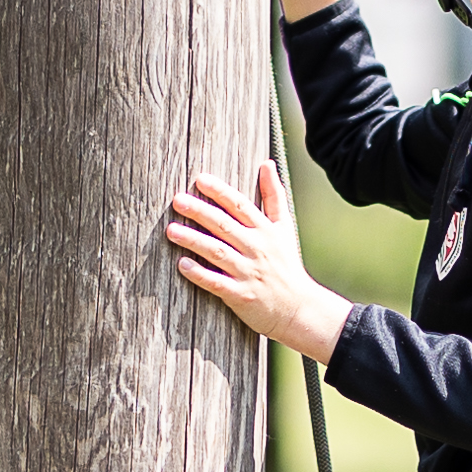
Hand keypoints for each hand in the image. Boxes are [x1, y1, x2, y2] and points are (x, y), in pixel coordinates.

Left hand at [169, 156, 345, 364]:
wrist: (300, 308)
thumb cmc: (287, 265)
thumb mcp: (284, 228)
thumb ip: (274, 195)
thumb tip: (267, 163)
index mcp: (266, 231)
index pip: (241, 206)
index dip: (220, 192)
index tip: (200, 179)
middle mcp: (257, 249)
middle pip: (225, 226)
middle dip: (201, 211)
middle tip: (177, 200)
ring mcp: (249, 272)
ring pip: (218, 252)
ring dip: (194, 240)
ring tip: (171, 230)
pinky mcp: (241, 295)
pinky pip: (217, 282)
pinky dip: (200, 274)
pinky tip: (182, 264)